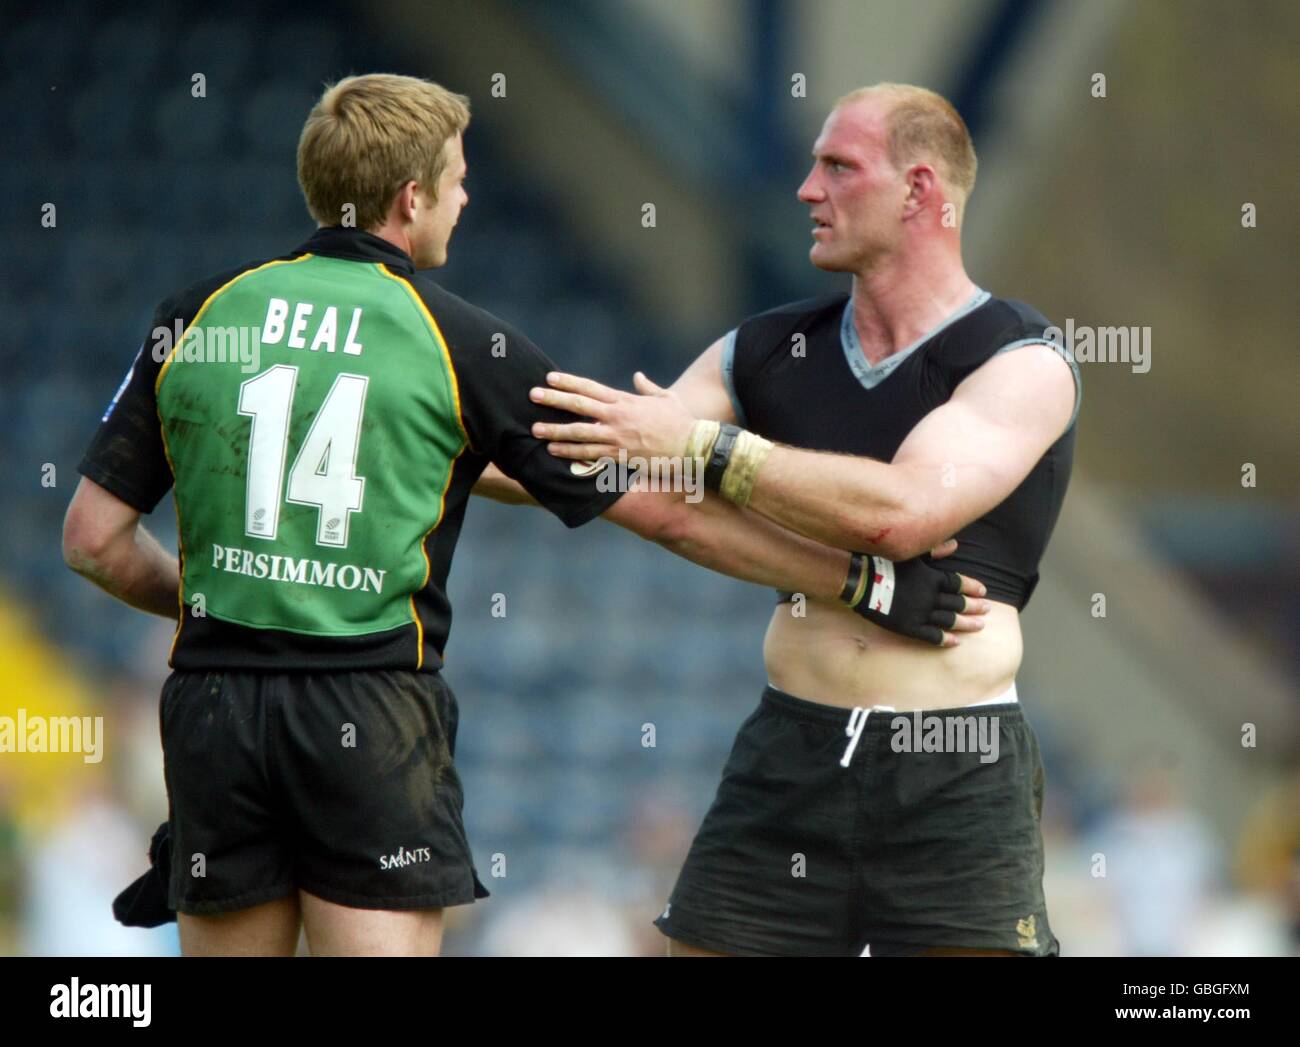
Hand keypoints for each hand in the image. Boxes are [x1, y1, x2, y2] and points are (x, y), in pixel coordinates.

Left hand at [530, 371, 697, 461]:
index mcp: (625, 401)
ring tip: (535, 429)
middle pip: (578, 406)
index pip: (590, 388)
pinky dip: (570, 453)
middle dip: (553, 400)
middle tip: (532, 396)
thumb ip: (648, 387)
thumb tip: (638, 376)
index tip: (550, 378)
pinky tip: (554, 452)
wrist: (692, 447)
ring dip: (555, 430)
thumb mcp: (666, 398)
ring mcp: (616, 437)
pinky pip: (589, 455)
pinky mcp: (619, 456)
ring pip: (578, 432)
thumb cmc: (682, 422)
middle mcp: (617, 416)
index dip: (568, 382)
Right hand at [847, 540, 990, 646]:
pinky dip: (945, 639)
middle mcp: (930, 597)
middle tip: (987, 610)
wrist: (861, 581)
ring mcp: (921, 614)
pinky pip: (931, 636)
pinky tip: (956, 642)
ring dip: (966, 623)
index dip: (971, 587)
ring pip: (949, 620)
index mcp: (932, 578)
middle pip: (958, 603)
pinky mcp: (908, 627)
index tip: (983, 592)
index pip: (958, 583)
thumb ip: (934, 550)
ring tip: (979, 626)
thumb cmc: (883, 562)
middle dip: (974, 606)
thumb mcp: (910, 553)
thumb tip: (955, 545)